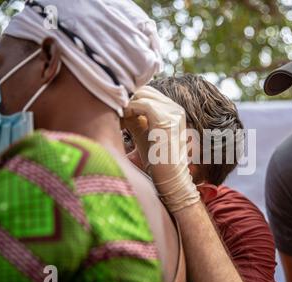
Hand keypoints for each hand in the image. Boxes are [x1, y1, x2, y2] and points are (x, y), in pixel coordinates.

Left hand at [122, 86, 199, 212]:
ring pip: (141, 95)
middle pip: (144, 90)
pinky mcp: (165, 119)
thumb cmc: (157, 161)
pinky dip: (128, 111)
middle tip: (116, 115)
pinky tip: (122, 123)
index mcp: (174, 111)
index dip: (131, 100)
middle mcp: (175, 108)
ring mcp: (172, 112)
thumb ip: (135, 118)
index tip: (118, 114)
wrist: (171, 179)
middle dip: (128, 100)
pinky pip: (141, 104)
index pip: (148, 93)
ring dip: (126, 105)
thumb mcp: (145, 134)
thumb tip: (119, 106)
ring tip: (118, 121)